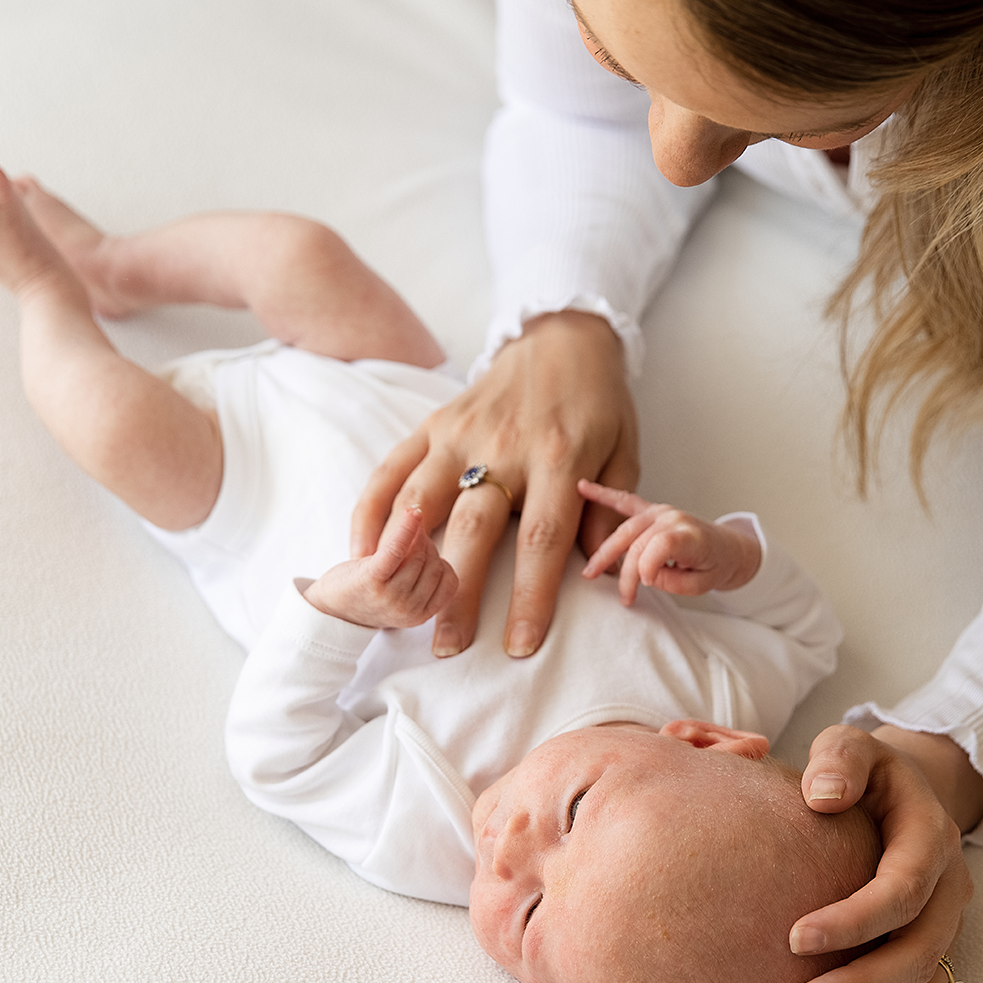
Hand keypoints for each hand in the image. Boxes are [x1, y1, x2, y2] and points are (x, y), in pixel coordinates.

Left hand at [303, 507, 456, 629]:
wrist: (328, 609)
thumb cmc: (369, 595)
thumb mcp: (405, 596)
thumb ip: (426, 580)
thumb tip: (442, 540)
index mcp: (422, 616)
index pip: (450, 579)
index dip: (439, 560)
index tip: (422, 554)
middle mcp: (409, 611)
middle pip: (433, 563)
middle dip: (423, 546)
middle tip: (406, 543)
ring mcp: (391, 597)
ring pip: (418, 553)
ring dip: (412, 537)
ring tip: (400, 534)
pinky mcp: (372, 580)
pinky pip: (397, 549)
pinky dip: (405, 528)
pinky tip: (412, 513)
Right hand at [350, 312, 637, 658]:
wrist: (563, 337)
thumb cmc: (598, 404)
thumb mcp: (624, 452)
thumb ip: (609, 512)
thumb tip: (599, 574)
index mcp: (560, 459)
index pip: (542, 541)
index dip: (530, 597)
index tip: (520, 645)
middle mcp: (505, 447)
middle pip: (476, 530)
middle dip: (460, 594)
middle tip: (448, 645)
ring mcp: (462, 433)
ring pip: (424, 502)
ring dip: (406, 558)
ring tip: (395, 606)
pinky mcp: (434, 423)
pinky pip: (393, 468)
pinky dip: (371, 509)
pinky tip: (359, 549)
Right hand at [578, 481, 760, 604]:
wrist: (728, 548)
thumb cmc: (715, 566)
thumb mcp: (701, 585)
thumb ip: (672, 581)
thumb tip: (643, 574)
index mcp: (691, 536)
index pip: (660, 545)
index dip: (647, 567)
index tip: (645, 585)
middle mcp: (673, 519)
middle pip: (637, 540)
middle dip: (623, 569)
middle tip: (619, 594)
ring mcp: (662, 512)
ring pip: (625, 529)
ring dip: (606, 551)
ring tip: (590, 571)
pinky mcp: (653, 511)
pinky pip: (625, 502)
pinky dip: (603, 494)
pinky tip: (582, 487)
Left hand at [787, 725, 982, 982]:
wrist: (901, 787)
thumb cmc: (861, 768)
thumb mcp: (850, 744)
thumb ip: (840, 759)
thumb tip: (821, 795)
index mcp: (930, 837)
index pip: (901, 889)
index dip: (855, 920)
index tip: (794, 939)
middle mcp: (947, 888)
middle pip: (917, 952)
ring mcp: (942, 925)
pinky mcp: (927, 950)